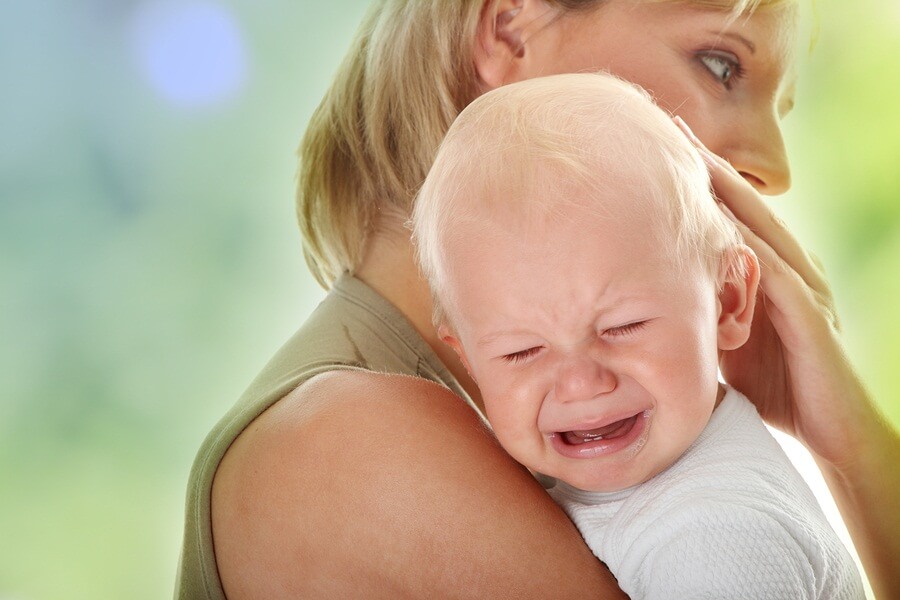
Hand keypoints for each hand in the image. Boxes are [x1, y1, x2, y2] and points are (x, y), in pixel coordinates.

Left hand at [673, 117, 874, 467]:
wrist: (833, 433)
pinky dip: (743, 245)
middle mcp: (791, 268)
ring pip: (760, 227)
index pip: (732, 213)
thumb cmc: (778, 388)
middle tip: (669, 126)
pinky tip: (715, 222)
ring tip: (687, 155)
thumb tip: (651, 301)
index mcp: (771, 270)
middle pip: (745, 205)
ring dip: (724, 190)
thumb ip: (703, 311)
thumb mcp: (729, 340)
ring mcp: (804, 288)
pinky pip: (771, 273)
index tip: (659, 145)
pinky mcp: (808, 316)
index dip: (699, 178)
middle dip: (707, 166)